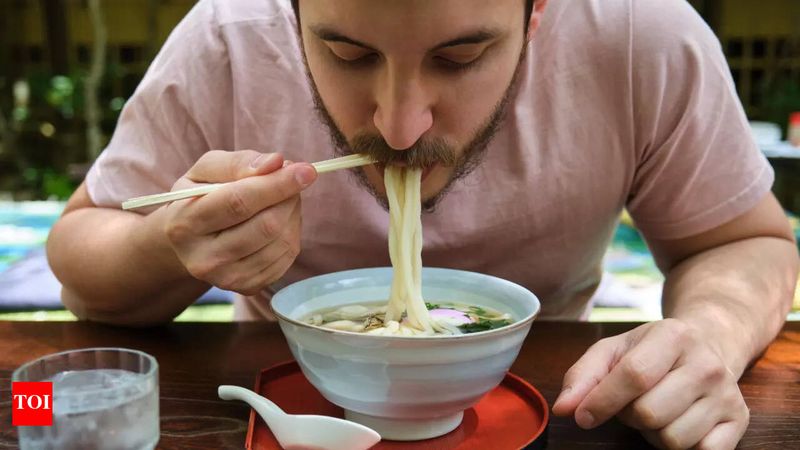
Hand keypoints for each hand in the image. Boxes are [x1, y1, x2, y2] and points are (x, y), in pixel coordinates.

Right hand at [162, 150, 316, 294]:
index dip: (277, 184)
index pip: (239, 202)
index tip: (306, 170)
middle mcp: (203, 259)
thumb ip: (239, 163)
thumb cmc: (200, 197)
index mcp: (185, 223)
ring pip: (282, 241)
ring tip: (282, 199)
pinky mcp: (248, 287)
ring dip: (293, 212)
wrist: (188, 241)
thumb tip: (276, 163)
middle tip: (293, 179)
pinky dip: (292, 232)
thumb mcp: (207, 170)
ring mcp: (227, 278)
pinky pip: (288, 257)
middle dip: (289, 196)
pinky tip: (280, 220)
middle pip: (266, 225)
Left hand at [552, 318, 748, 449]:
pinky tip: (678, 423)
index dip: (602, 401)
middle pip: (650, 413)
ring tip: (656, 410)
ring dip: (653, 433)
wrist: (708, 344)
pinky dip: (681, 447)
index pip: (634, 376)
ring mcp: (727, 394)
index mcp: (673, 336)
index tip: (583, 416)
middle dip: (629, 416)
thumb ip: (583, 376)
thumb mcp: (614, 350)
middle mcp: (706, 364)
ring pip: (672, 439)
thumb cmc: (651, 351)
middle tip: (632, 402)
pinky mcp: (739, 421)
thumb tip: (564, 408)